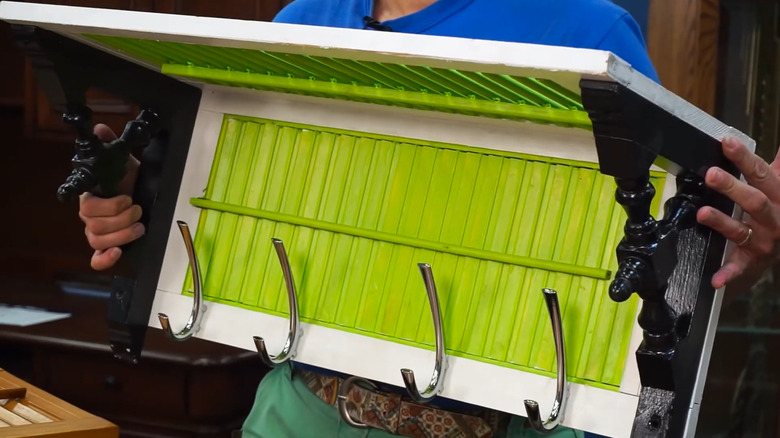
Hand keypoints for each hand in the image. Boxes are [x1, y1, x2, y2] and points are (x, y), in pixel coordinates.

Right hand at [78, 124, 141, 269]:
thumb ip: (110, 145)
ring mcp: (98, 232)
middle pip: (95, 226)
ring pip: (98, 241)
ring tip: (139, 225)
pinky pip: (97, 259)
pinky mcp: (107, 246)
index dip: (108, 206)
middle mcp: (90, 217)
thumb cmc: (129, 178)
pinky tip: (118, 252)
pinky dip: (105, 259)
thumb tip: (101, 128)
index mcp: (91, 197)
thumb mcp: (124, 160)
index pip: (87, 207)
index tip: (126, 198)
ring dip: (122, 235)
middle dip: (122, 218)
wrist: (139, 192)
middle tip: (138, 209)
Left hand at [696, 137, 779, 287]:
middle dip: (733, 187)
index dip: (744, 157)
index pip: (762, 173)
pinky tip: (716, 279)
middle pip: (754, 200)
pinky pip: (739, 267)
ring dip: (722, 222)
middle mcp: (774, 218)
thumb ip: (778, 164)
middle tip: (711, 175)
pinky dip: (727, 273)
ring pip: (742, 230)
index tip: (727, 142)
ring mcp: (764, 240)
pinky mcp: (752, 260)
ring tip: (702, 213)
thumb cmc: (777, 208)